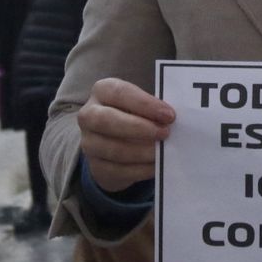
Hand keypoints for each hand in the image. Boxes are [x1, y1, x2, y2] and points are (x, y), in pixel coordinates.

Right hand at [77, 78, 174, 192]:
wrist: (116, 146)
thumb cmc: (134, 116)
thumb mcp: (141, 106)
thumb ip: (154, 109)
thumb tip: (172, 119)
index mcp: (102, 91)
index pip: (120, 93)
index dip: (144, 104)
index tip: (169, 115)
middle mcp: (89, 115)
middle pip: (106, 120)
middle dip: (139, 128)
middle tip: (165, 133)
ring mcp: (89, 143)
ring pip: (113, 149)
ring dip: (142, 152)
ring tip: (162, 152)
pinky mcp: (96, 167)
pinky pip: (118, 170)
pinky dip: (140, 169)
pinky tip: (156, 166)